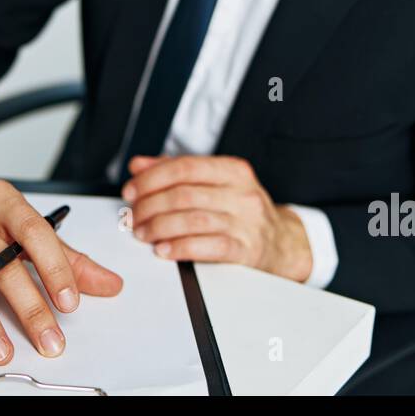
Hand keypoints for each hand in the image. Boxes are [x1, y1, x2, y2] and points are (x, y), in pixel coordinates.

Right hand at [0, 161, 122, 364]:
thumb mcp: (21, 221)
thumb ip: (65, 255)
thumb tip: (107, 284)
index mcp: (3, 203)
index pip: (34, 233)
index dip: (54, 267)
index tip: (70, 301)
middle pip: (2, 264)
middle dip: (28, 307)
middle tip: (48, 339)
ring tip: (0, 350)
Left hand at [121, 155, 311, 281]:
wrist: (283, 243)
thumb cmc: (243, 211)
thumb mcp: (217, 184)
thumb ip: (177, 172)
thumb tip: (139, 165)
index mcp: (233, 170)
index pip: (184, 167)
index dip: (151, 178)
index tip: (131, 190)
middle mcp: (242, 193)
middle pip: (184, 195)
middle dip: (149, 206)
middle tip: (133, 216)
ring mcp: (247, 222)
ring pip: (192, 220)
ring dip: (159, 228)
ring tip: (142, 234)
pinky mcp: (247, 250)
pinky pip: (208, 247)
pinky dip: (180, 248)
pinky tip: (164, 250)